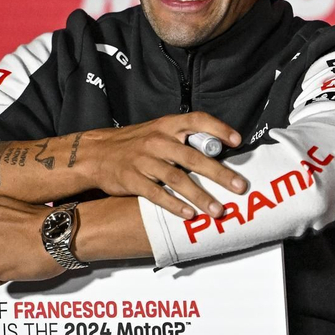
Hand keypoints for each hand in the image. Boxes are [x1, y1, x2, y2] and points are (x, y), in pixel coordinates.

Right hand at [75, 113, 249, 219]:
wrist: (95, 153)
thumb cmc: (135, 143)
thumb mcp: (158, 131)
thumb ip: (184, 138)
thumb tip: (219, 149)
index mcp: (167, 125)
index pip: (197, 120)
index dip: (218, 128)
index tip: (237, 141)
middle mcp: (158, 141)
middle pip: (193, 157)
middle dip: (219, 173)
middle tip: (240, 186)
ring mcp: (144, 161)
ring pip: (177, 179)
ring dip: (200, 196)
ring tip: (218, 210)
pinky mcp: (132, 180)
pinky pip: (156, 194)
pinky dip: (174, 205)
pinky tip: (189, 215)